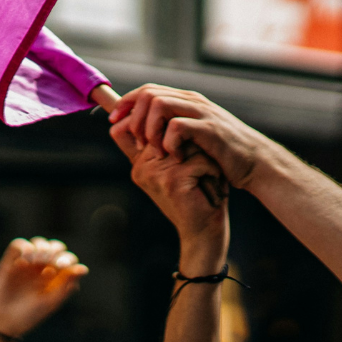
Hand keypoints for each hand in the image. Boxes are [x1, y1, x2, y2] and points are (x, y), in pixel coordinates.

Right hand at [0, 237, 86, 337]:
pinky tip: (26, 259)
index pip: (67, 260)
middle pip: (54, 247)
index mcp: (56, 278)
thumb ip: (66, 286)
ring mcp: (26, 263)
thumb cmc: (29, 316)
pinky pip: (18, 244)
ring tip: (38, 259)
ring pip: (38, 243)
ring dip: (41, 247)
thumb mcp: (50, 303)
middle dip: (55, 250)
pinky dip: (24, 247)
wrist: (2, 322)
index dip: (67, 259)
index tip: (62, 266)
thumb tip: (84, 269)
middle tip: (49, 261)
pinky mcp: (10, 261)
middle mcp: (42, 268)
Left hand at [108, 84, 269, 188]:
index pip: (147, 90)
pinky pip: (177, 126)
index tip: (114, 121)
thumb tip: (139, 131)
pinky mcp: (210, 129)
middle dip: (134, 117)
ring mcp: (202, 113)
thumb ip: (171, 128)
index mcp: (186, 101)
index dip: (126, 104)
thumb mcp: (194, 136)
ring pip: (159, 104)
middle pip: (149, 94)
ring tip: (154, 149)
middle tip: (136, 141)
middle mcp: (192, 101)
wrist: (255, 163)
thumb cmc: (222, 153)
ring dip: (149, 129)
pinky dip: (169, 143)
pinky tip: (175, 157)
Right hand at [110, 117, 228, 270]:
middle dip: (191, 142)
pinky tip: (209, 184)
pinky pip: (198, 158)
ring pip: (186, 141)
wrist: (203, 231)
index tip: (173, 129)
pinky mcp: (171, 181)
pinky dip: (211, 169)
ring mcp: (154, 173)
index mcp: (139, 162)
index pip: (129, 127)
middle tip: (198, 167)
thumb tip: (165, 110)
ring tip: (204, 177)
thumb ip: (165, 143)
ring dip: (203, 156)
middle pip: (167, 128)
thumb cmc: (196, 193)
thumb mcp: (177, 166)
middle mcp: (141, 166)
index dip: (145, 118)